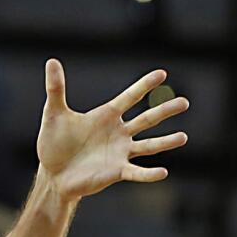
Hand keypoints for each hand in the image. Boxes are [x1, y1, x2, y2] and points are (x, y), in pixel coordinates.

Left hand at [36, 59, 188, 201]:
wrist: (52, 174)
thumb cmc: (54, 144)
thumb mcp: (54, 114)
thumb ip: (56, 89)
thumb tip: (51, 61)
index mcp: (106, 116)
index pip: (130, 97)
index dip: (144, 86)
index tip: (161, 73)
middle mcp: (119, 133)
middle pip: (147, 119)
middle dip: (165, 111)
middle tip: (185, 102)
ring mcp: (120, 152)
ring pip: (149, 146)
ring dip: (166, 142)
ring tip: (183, 137)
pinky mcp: (116, 172)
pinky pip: (137, 172)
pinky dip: (149, 174)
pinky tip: (163, 172)